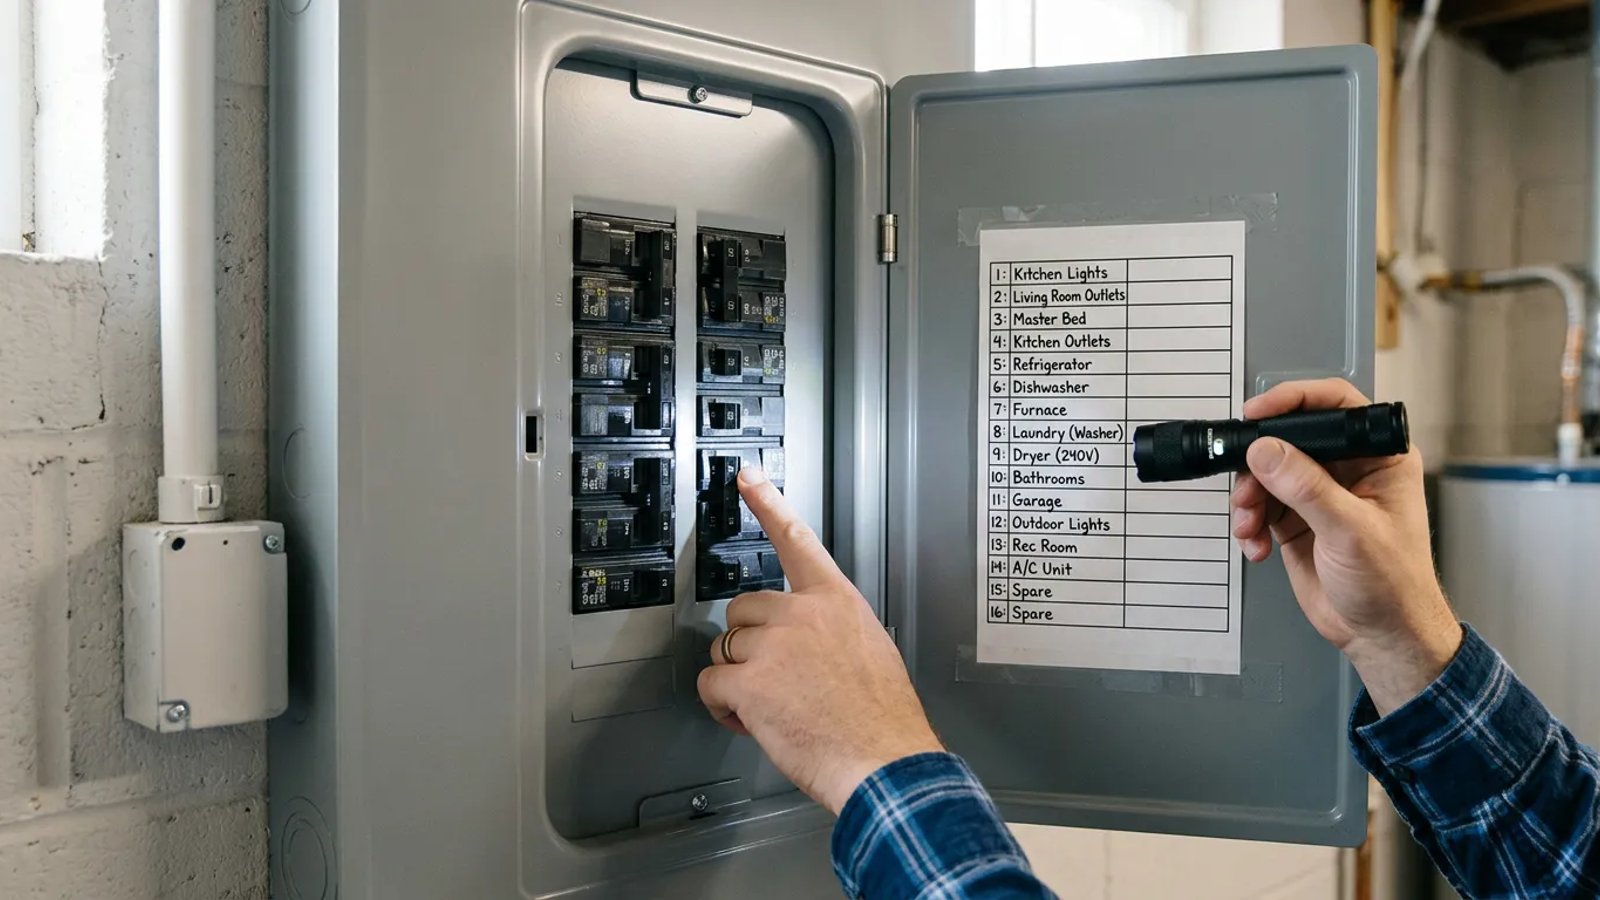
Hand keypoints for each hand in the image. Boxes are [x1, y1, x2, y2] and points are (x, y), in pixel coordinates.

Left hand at [697, 467, 943, 814]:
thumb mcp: (870, 651)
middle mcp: (802, 614)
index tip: (746, 477)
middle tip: (776, 680)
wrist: (886, 762)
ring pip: (725, 649)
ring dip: (738, 680)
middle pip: (743, 609)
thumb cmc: (883, 721)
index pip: (797, 540)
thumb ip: (832, 631)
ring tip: (774, 708)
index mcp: (836, 602)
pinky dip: (723, 708)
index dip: (767, 503)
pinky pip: (712, 684)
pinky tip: (752, 721)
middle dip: (750, 645)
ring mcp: (773, 645)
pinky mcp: (749, 681)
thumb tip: (807, 643)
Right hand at [1230, 379, 1461, 714]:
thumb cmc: (1393, 585)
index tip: (1257, 415)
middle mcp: (1348, 469)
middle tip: (1246, 489)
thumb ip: (1305, 487)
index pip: (1334, 405)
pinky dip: (1249, 524)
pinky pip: (1259, 506)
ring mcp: (1319, 495)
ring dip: (1249, 499)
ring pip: (1266, 473)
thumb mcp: (1350, 531)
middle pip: (1288, 440)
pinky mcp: (1296, 521)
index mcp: (1378, 457)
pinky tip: (1257, 547)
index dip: (1293, 401)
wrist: (1381, 636)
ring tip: (1249, 527)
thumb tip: (1266, 450)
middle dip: (1259, 465)